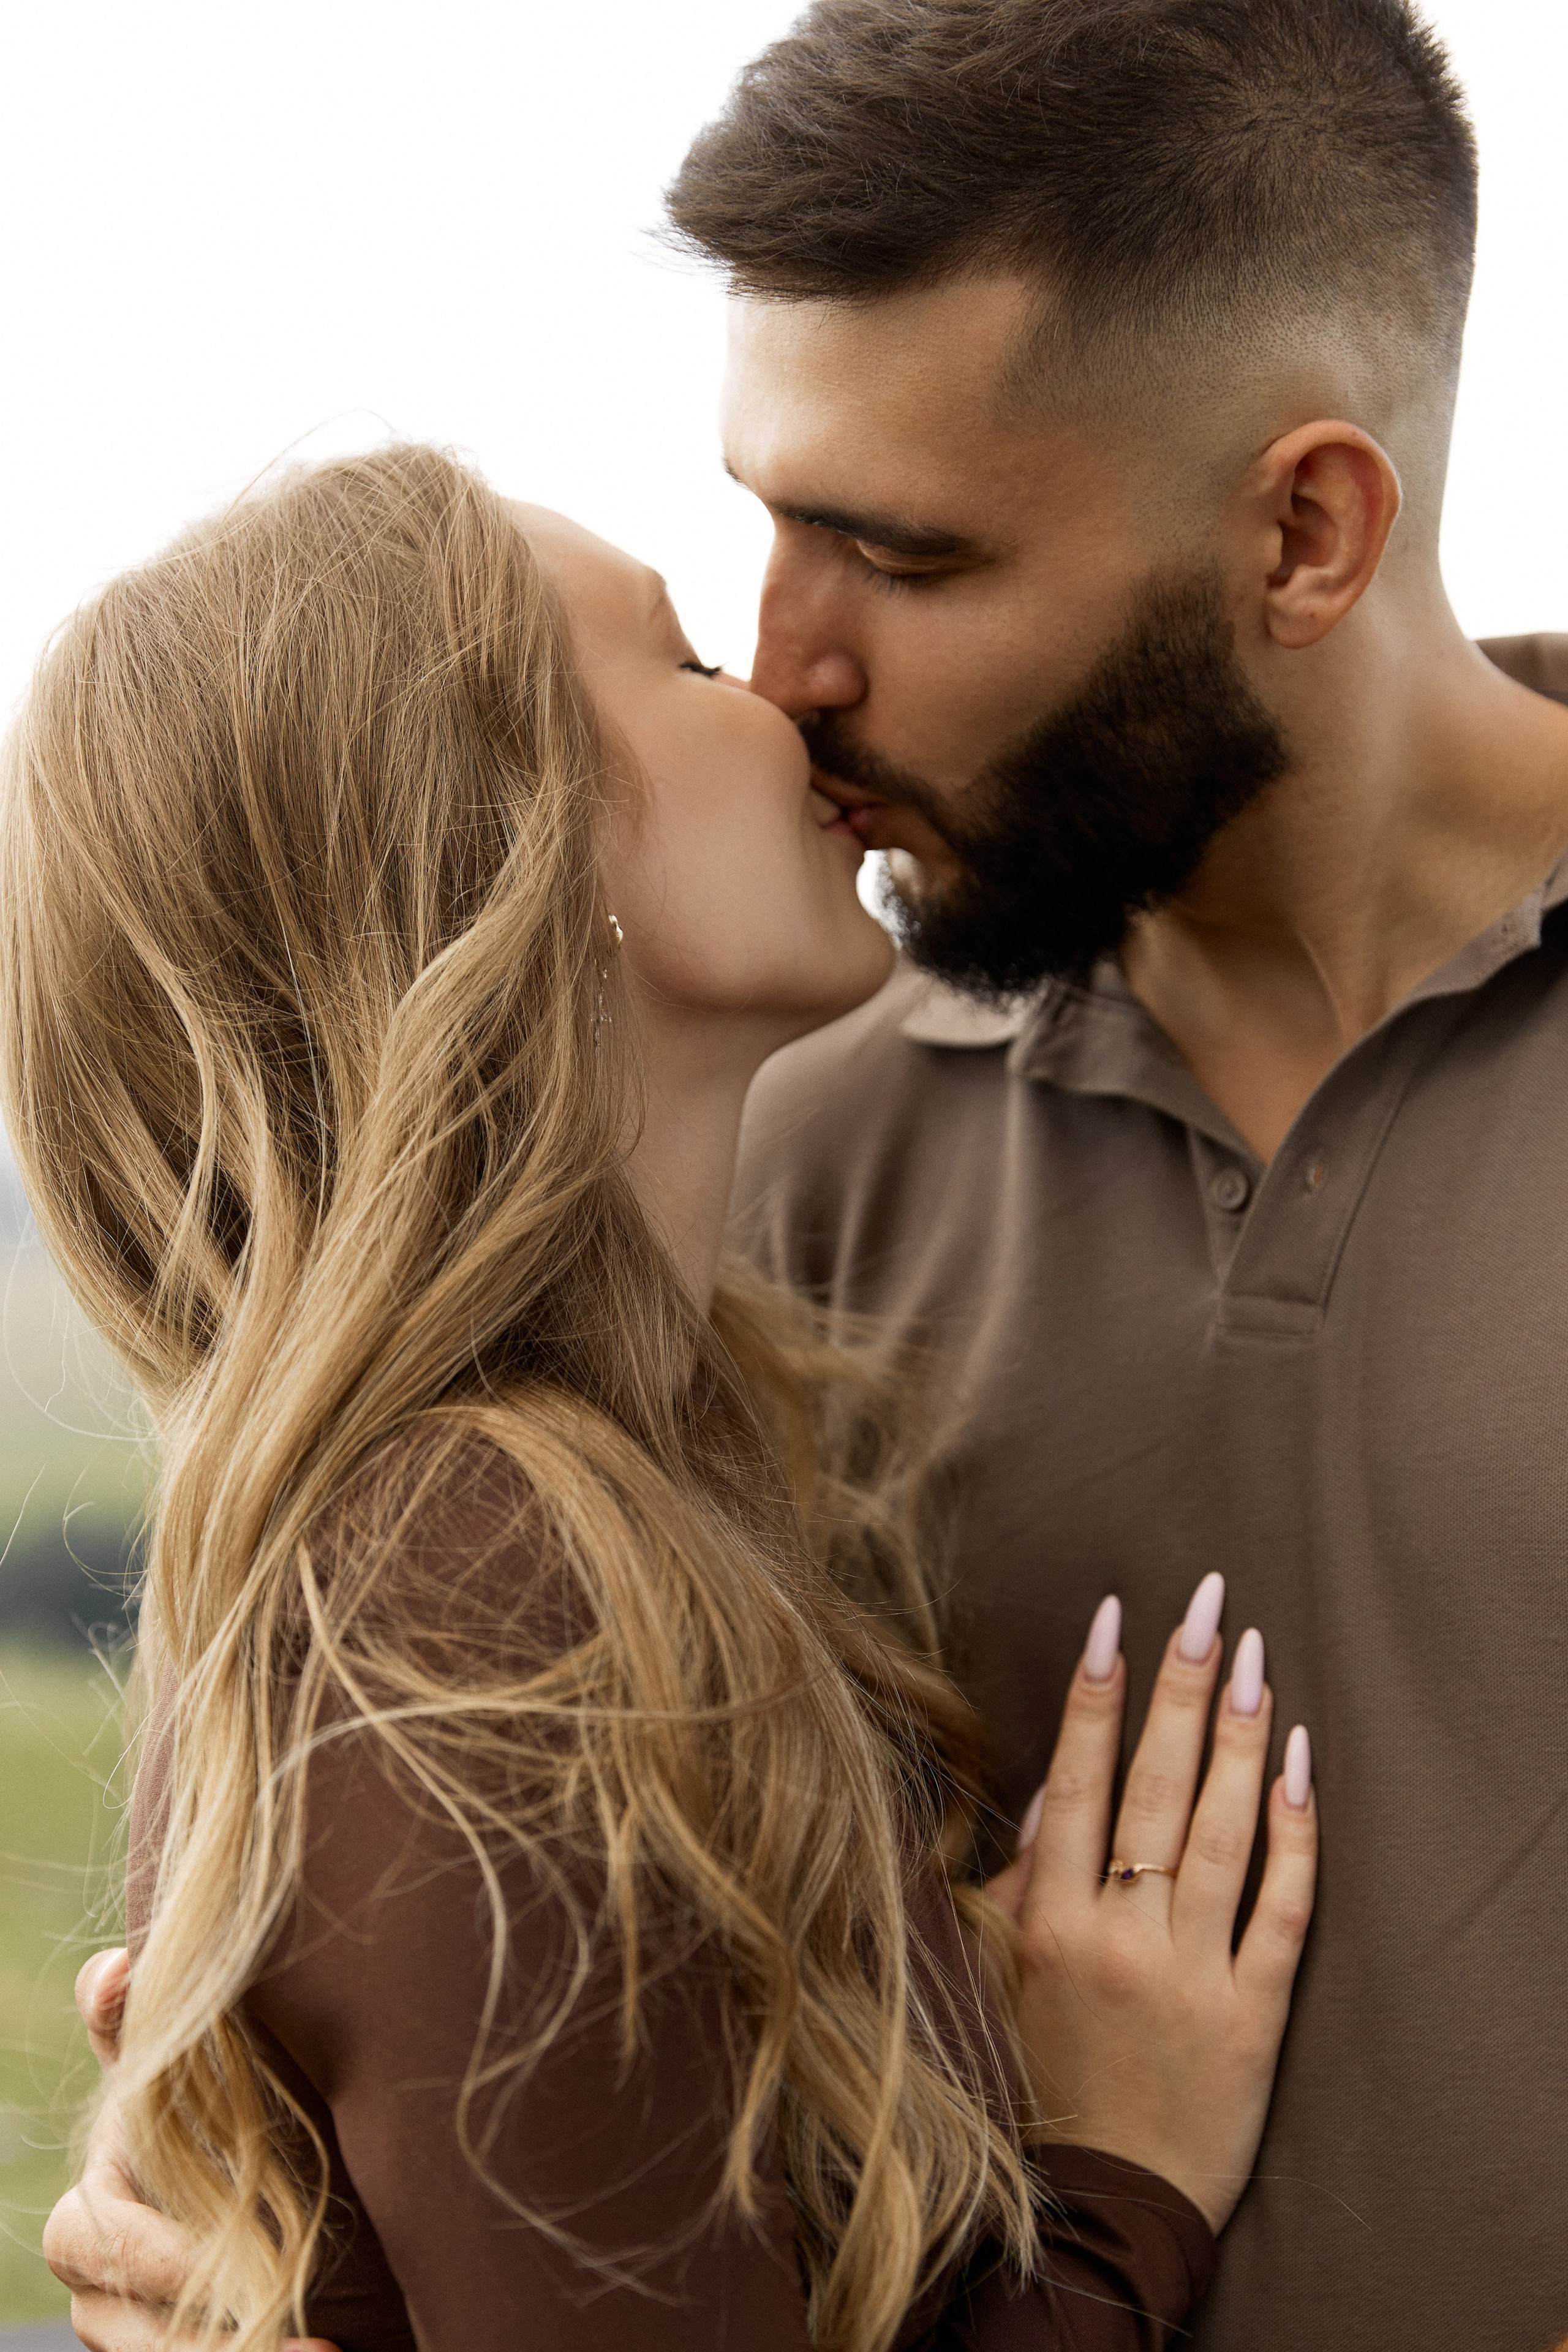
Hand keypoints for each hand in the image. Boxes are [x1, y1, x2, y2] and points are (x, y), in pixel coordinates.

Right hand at [43, 1947, 338, 2351]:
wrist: (254, 2160)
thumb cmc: (212, 2096)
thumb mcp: (177, 2057)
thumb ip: (137, 2021)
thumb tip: (117, 1969)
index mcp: (96, 2201)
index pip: (88, 2238)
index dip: (149, 2253)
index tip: (222, 2256)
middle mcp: (102, 2280)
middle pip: (122, 2328)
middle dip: (199, 2339)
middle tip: (284, 2316)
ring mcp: (137, 2330)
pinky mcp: (184, 2351)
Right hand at [984, 1573, 1316, 2233]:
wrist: (1102, 2207)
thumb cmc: (1040, 2079)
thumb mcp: (997, 1974)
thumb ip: (1018, 1878)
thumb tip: (1052, 1787)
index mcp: (1045, 1919)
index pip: (1077, 1778)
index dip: (1098, 1692)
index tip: (1116, 1616)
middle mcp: (1117, 1935)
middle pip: (1157, 1785)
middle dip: (1183, 1685)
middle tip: (1209, 1604)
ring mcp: (1189, 1974)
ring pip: (1225, 1832)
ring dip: (1243, 1738)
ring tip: (1259, 1659)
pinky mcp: (1253, 2018)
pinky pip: (1283, 1910)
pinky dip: (1296, 1836)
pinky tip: (1301, 1768)